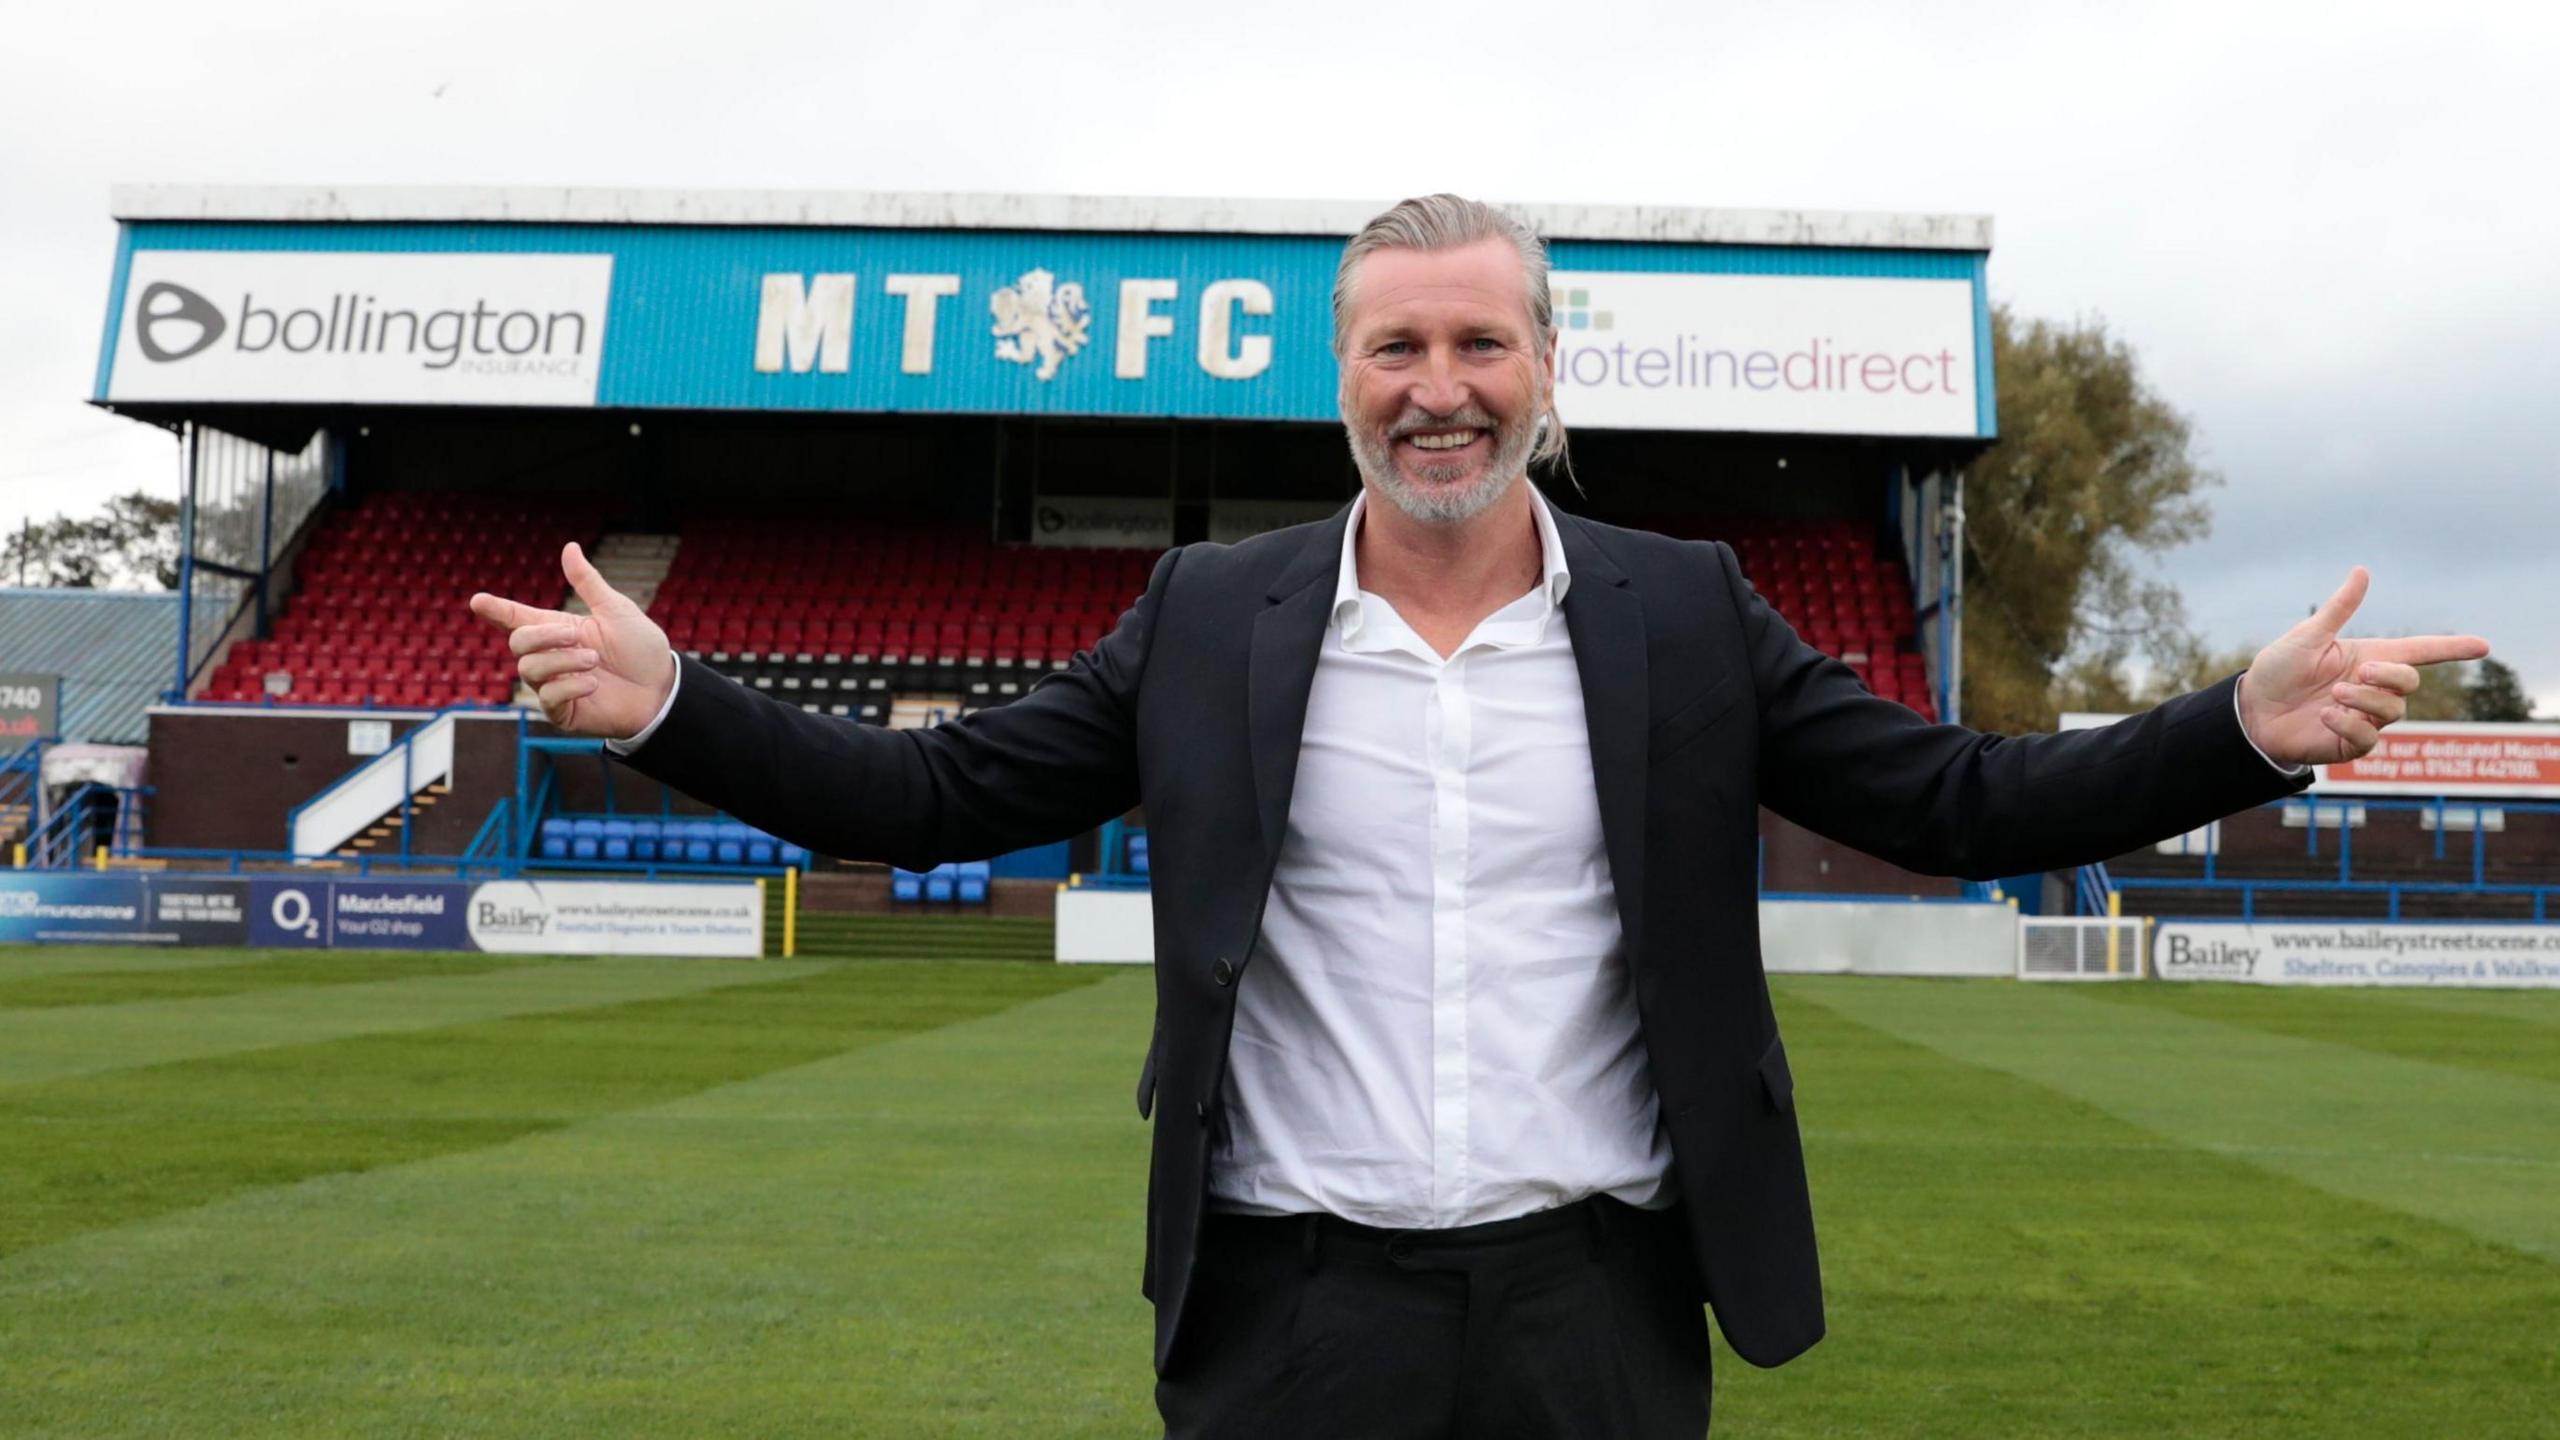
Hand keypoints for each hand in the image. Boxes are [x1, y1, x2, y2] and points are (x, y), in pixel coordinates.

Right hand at [468, 542, 674, 739]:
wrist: (663, 690)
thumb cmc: (641, 650)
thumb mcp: (616, 611)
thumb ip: (588, 583)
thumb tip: (569, 547)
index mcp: (559, 630)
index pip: (518, 618)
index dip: (497, 609)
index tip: (477, 600)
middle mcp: (551, 657)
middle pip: (517, 643)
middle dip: (543, 636)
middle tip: (576, 635)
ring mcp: (555, 686)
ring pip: (529, 669)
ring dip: (562, 661)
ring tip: (594, 661)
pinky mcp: (563, 711)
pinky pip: (548, 698)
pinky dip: (571, 687)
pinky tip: (594, 684)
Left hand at [2238, 566, 2488, 766]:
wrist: (2250, 709)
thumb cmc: (2277, 670)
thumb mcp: (2308, 637)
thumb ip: (2339, 609)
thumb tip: (2362, 571)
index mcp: (2369, 657)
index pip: (2420, 652)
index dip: (2452, 648)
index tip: (2483, 646)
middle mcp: (2372, 688)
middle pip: (2410, 682)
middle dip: (2391, 676)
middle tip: (2361, 672)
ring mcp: (2363, 717)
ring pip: (2393, 710)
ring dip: (2365, 700)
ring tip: (2333, 695)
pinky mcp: (2350, 742)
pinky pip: (2369, 737)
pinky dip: (2350, 724)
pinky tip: (2326, 717)